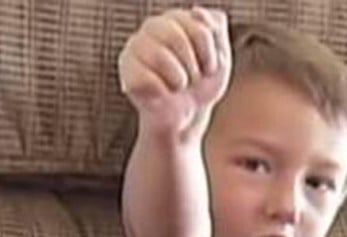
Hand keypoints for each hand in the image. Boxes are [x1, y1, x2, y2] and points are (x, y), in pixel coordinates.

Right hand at [118, 7, 230, 138]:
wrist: (189, 115)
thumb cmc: (202, 83)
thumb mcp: (220, 56)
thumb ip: (215, 29)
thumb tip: (198, 11)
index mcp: (177, 20)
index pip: (198, 25)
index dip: (208, 51)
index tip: (209, 67)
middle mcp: (152, 27)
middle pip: (176, 37)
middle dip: (193, 66)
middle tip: (193, 78)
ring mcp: (136, 47)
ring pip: (160, 56)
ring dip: (179, 79)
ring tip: (178, 86)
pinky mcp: (127, 71)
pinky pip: (146, 78)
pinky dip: (162, 91)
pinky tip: (163, 93)